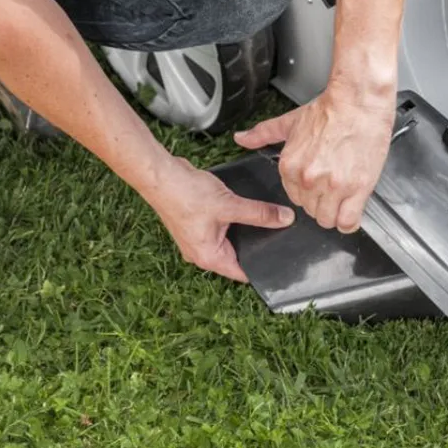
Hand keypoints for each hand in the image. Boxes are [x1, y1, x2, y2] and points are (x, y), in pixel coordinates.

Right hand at [146, 157, 294, 281]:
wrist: (161, 175)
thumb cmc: (187, 195)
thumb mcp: (230, 206)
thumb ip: (260, 213)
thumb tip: (286, 219)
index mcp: (209, 257)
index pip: (242, 272)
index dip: (263, 267)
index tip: (283, 261)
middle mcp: (202, 253)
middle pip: (238, 256)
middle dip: (258, 246)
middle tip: (282, 238)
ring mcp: (199, 239)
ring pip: (231, 240)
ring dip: (246, 231)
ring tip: (268, 223)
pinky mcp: (198, 224)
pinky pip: (223, 228)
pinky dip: (235, 221)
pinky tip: (249, 210)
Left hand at [234, 84, 395, 232]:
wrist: (357, 103)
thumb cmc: (330, 111)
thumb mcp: (290, 122)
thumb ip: (264, 134)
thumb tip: (242, 138)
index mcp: (290, 166)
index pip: (294, 198)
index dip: (308, 194)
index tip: (318, 186)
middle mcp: (309, 179)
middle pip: (311, 211)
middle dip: (321, 203)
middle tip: (333, 188)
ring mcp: (333, 186)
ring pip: (328, 219)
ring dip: (335, 213)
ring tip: (343, 199)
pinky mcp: (357, 188)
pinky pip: (348, 222)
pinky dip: (349, 222)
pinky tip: (351, 211)